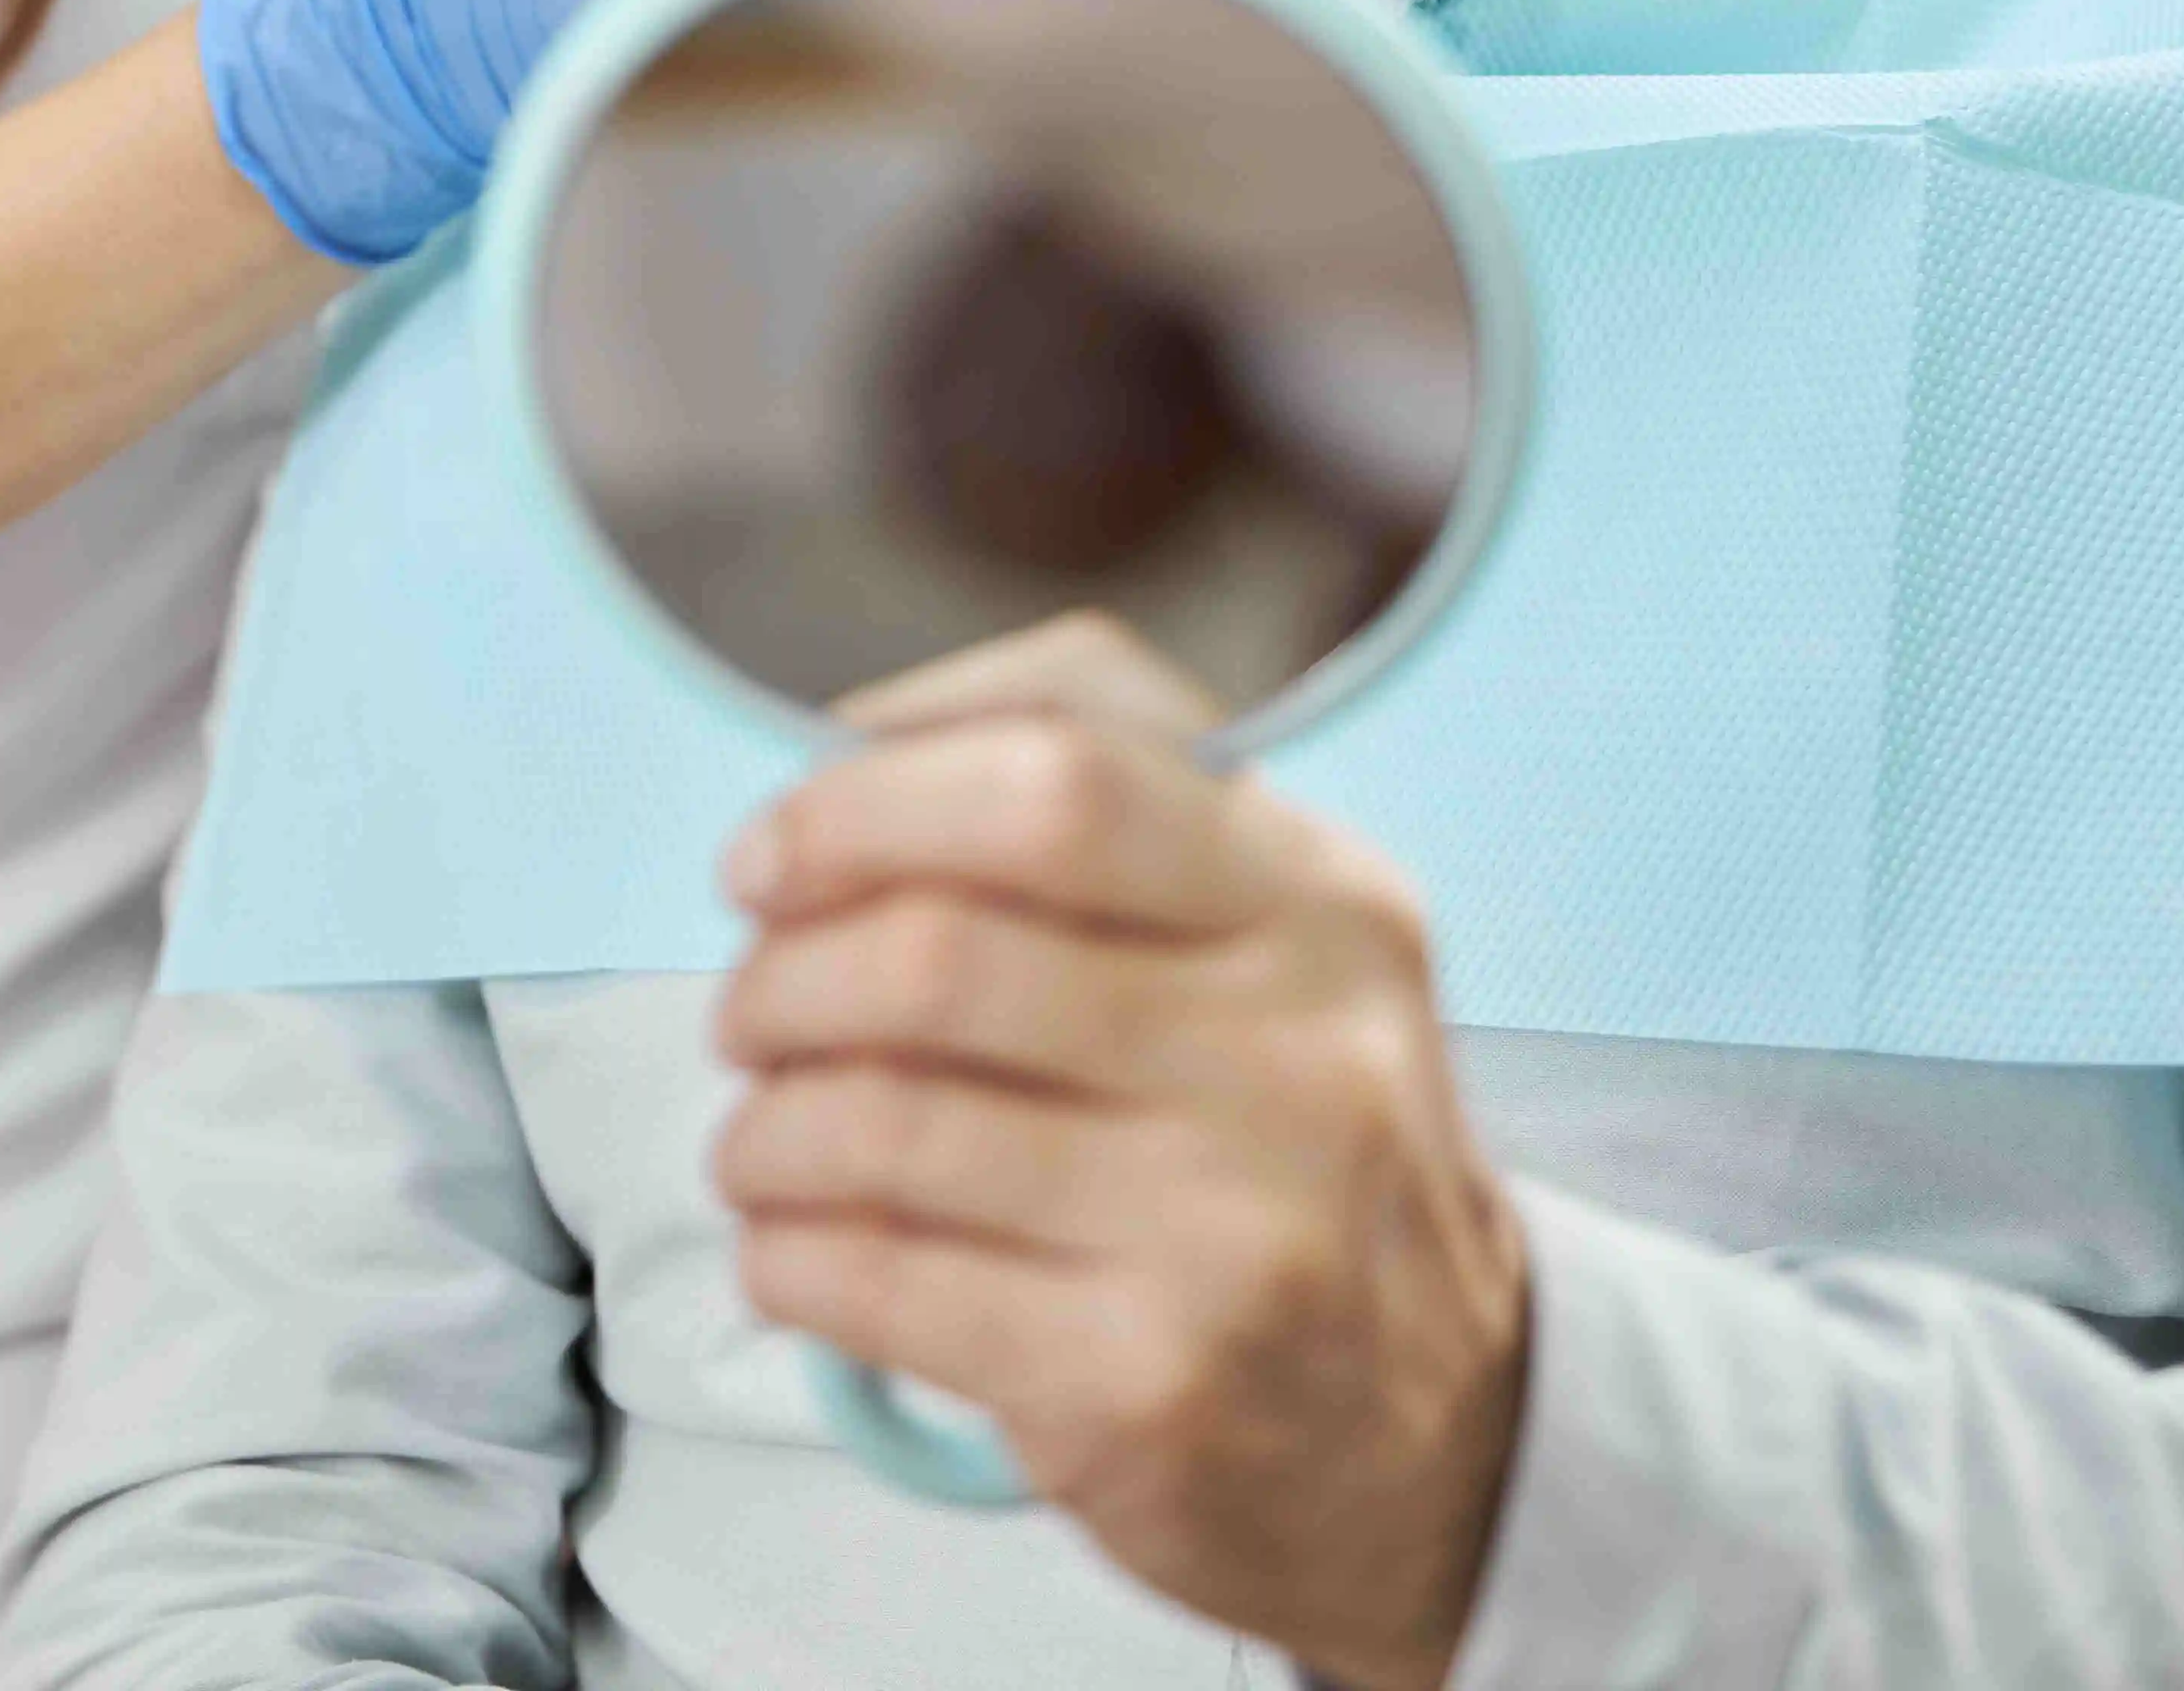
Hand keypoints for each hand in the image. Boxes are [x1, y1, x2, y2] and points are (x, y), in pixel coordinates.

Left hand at [710, 616, 1530, 1690]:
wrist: (1433, 1434)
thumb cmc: (1288, 1142)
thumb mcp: (1271, 933)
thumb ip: (1100, 799)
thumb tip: (849, 749)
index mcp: (1320, 905)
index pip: (1058, 778)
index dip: (862, 805)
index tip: (768, 856)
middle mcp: (1297, 1059)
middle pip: (939, 958)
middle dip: (783, 980)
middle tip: (750, 1016)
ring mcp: (1233, 1233)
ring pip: (883, 1126)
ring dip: (765, 1130)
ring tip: (759, 1143)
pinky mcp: (1148, 1387)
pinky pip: (880, 1285)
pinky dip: (785, 1256)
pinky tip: (792, 1249)